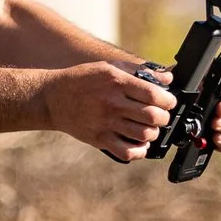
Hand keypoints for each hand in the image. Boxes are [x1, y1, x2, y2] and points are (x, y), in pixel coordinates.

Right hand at [35, 60, 175, 161]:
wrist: (52, 98)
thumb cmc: (82, 80)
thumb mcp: (109, 68)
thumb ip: (139, 71)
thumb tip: (167, 78)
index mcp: (116, 82)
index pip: (154, 95)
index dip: (168, 100)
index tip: (168, 101)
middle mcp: (112, 103)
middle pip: (153, 116)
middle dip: (164, 117)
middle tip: (160, 115)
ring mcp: (105, 123)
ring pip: (144, 135)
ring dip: (153, 133)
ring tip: (148, 128)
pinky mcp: (99, 139)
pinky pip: (128, 152)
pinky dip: (139, 150)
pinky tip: (138, 142)